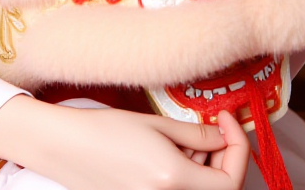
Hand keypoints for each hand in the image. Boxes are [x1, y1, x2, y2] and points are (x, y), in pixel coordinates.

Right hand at [0, 96, 248, 189]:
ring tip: (185, 139)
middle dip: (225, 158)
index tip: (228, 121)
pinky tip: (172, 155)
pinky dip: (187, 177)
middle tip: (213, 128)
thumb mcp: (154, 123)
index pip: (232, 179)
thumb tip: (222, 135)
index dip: (239, 148)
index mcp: (175, 179)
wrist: (66, 148)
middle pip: (220, 189)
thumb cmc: (104, 130)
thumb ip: (195, 133)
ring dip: (206, 168)